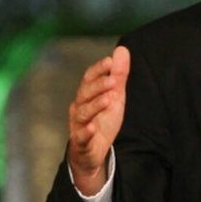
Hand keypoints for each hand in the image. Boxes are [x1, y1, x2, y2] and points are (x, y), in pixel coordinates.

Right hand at [66, 46, 129, 194]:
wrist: (92, 152)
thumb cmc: (102, 120)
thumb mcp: (114, 96)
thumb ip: (118, 75)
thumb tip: (122, 49)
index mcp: (87, 95)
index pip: (89, 78)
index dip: (98, 69)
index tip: (110, 61)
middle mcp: (79, 108)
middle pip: (84, 94)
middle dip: (98, 86)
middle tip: (112, 80)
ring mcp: (78, 125)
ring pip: (82, 113)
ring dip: (94, 106)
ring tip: (108, 99)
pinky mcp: (81, 143)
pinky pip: (81, 137)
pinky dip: (85, 132)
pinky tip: (92, 128)